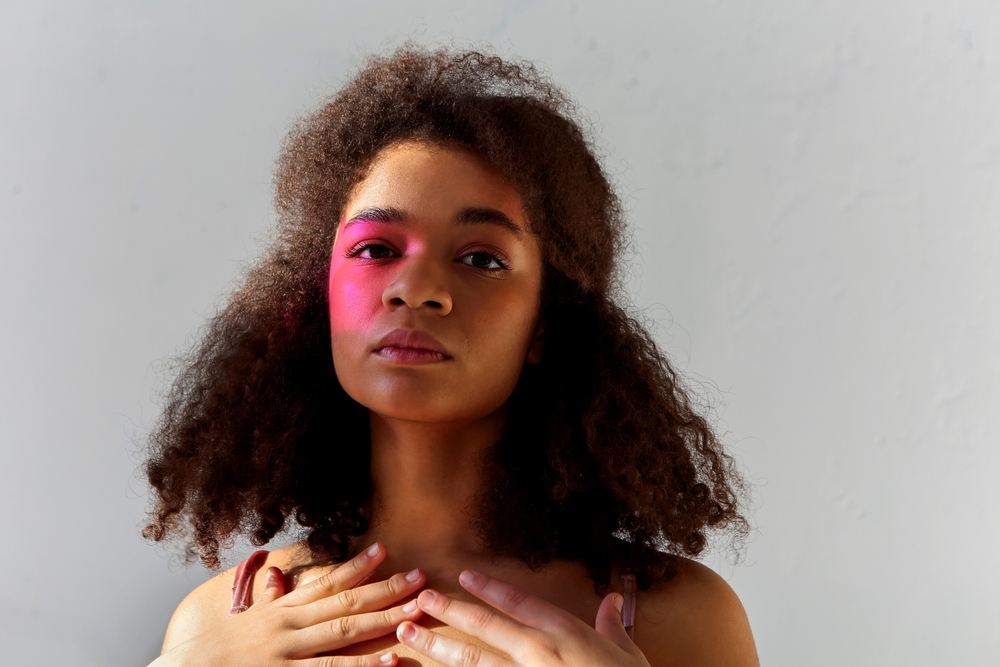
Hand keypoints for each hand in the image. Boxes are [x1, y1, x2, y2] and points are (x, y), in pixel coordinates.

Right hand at [153, 543, 424, 666]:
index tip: (384, 549)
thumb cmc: (211, 647)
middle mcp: (290, 624)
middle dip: (386, 589)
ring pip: (345, 632)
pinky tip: (391, 662)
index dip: (357, 566)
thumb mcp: (243, 616)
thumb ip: (267, 598)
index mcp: (281, 609)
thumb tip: (277, 576)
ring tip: (416, 611)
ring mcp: (290, 651)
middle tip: (421, 577)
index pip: (326, 581)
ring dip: (385, 620)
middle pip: (347, 602)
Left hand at [395, 570, 651, 666]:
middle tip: (420, 601)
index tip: (464, 576)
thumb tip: (611, 598)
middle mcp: (540, 653)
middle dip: (449, 611)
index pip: (519, 602)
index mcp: (566, 634)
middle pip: (485, 627)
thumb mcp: (628, 653)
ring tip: (408, 637)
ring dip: (437, 649)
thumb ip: (612, 624)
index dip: (489, 588)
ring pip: (473, 662)